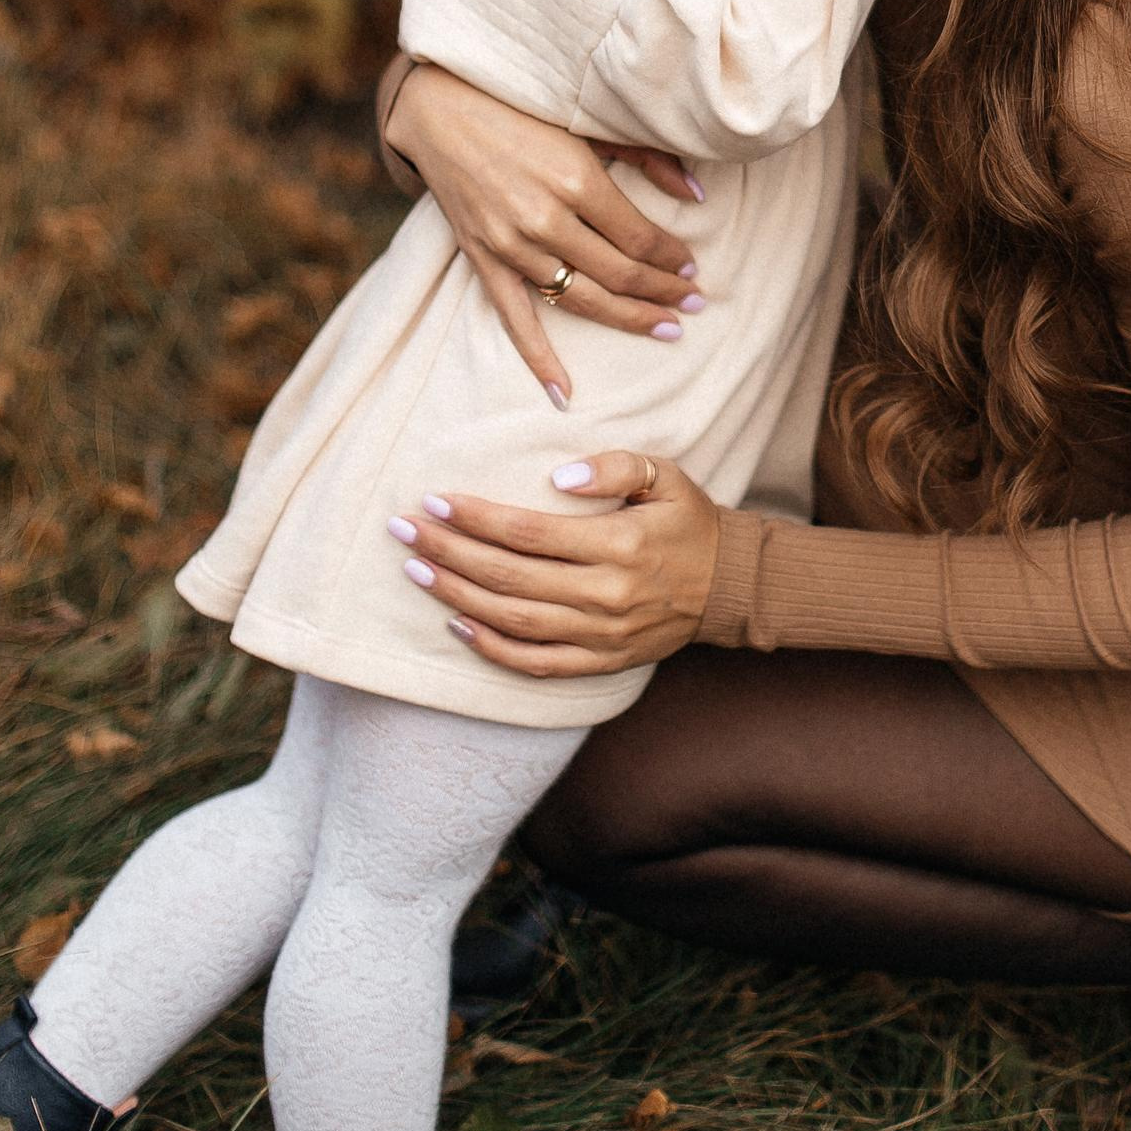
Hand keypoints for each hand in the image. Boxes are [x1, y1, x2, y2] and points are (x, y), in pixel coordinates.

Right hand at [388, 66, 703, 404]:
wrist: (442, 109)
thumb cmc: (523, 109)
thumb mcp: (590, 123)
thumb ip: (648, 157)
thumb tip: (698, 194)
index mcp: (577, 180)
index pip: (640, 238)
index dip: (672, 259)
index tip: (693, 269)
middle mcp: (546, 219)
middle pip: (620, 274)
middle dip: (663, 293)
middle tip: (693, 307)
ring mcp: (512, 245)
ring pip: (582, 300)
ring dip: (628, 319)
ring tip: (664, 331)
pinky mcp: (484, 259)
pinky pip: (516, 319)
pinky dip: (539, 359)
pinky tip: (565, 393)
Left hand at [395, 452, 716, 678]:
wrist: (727, 585)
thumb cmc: (687, 520)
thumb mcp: (665, 475)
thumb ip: (615, 467)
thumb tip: (561, 476)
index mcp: (619, 545)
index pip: (529, 532)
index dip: (476, 518)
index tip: (436, 500)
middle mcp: (606, 594)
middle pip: (509, 577)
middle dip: (449, 552)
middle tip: (404, 530)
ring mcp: (601, 636)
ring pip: (513, 621)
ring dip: (457, 595)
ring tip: (416, 570)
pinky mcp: (600, 663)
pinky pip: (535, 664)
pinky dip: (491, 648)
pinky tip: (456, 623)